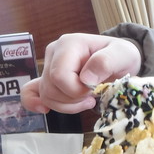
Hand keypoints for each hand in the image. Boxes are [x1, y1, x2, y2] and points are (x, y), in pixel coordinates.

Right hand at [21, 33, 140, 113]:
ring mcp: (49, 65)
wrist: (119, 61)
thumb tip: (86, 78)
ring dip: (67, 105)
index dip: (75, 90)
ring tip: (87, 100)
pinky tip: (45, 110)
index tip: (94, 90)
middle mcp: (54, 52)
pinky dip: (34, 103)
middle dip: (73, 99)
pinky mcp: (47, 78)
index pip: (59, 76)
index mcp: (69, 44)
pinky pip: (31, 92)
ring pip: (45, 95)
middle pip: (50, 88)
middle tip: (93, 95)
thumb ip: (106, 62)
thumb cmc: (120, 56)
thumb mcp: (123, 55)